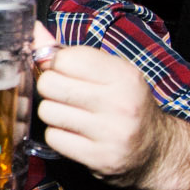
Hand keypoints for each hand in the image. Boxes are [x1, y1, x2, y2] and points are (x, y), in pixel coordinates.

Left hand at [32, 23, 189, 189]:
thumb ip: (68, 53)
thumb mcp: (107, 72)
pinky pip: (53, 138)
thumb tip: (35, 31)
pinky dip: (58, 135)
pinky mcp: (100, 158)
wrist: (154, 149)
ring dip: (53, 113)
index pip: (63, 58)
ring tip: (72, 115)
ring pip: (47, 111)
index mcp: (123, 75)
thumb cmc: (124, 103)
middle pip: (49, 84)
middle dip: (50, 89)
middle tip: (66, 95)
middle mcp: (120, 102)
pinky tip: (75, 134)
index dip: (56, 65)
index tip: (67, 73)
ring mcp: (111, 132)